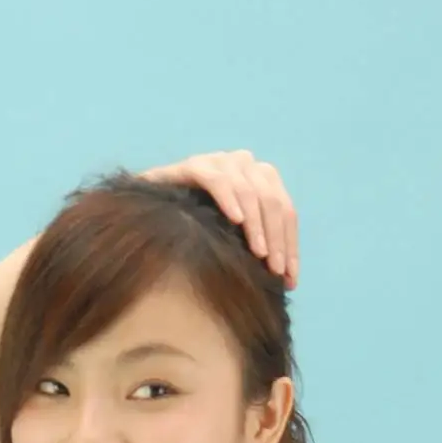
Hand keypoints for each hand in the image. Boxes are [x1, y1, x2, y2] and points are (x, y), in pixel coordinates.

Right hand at [137, 150, 297, 287]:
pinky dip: (229, 199)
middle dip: (278, 240)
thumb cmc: (197, 229)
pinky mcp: (195, 165)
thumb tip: (289, 281)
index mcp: (261, 179)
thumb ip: (259, 248)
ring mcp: (220, 161)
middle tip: (275, 271)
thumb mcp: (235, 239)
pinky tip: (235, 221)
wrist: (151, 210)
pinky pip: (218, 180)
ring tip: (259, 254)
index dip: (291, 246)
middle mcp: (245, 164)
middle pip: (273, 201)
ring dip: (257, 225)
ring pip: (250, 191)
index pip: (285, 212)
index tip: (290, 280)